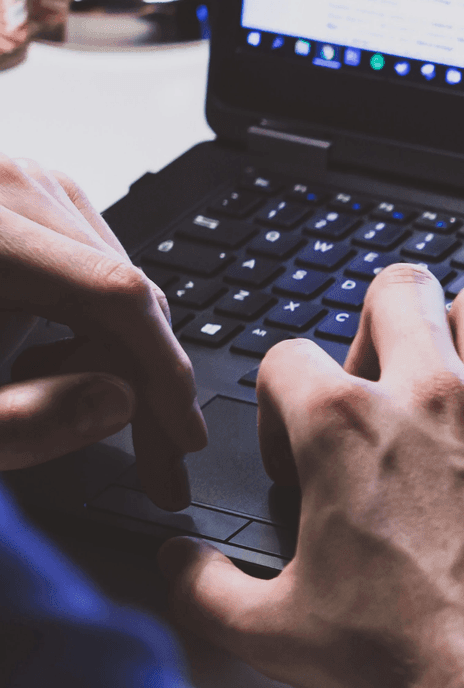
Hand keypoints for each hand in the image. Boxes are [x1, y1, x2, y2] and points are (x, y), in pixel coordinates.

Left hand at [0, 155, 205, 507]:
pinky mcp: (23, 200)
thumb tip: (118, 401)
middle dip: (147, 382)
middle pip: (126, 290)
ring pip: (119, 283)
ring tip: (64, 403)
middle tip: (157, 463)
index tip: (182, 439)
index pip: (116, 294)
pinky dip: (93, 329)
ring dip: (120, 358)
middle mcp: (7, 186)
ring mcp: (19, 185)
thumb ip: (21, 421)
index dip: (164, 373)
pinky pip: (93, 270)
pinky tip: (53, 364)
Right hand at [159, 266, 463, 687]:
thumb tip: (177, 564)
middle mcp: (430, 398)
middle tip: (385, 377)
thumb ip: (204, 588)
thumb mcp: (269, 632)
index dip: (280, 401)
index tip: (298, 453)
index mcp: (342, 426)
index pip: (288, 355)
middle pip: (401, 289)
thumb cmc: (401, 661)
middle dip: (383, 320)